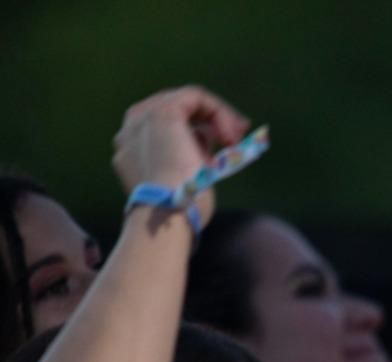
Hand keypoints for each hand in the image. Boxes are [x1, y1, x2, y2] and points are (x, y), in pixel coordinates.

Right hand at [112, 86, 250, 225]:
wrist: (168, 214)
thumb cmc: (180, 210)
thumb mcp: (184, 181)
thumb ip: (189, 157)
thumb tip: (208, 141)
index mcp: (134, 147)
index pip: (170, 126)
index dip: (201, 130)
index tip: (227, 143)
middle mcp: (132, 128)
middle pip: (178, 110)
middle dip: (212, 119)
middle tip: (238, 134)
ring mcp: (143, 117)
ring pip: (188, 101)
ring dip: (219, 117)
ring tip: (236, 139)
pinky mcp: (163, 112)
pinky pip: (195, 96)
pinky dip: (218, 111)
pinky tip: (230, 135)